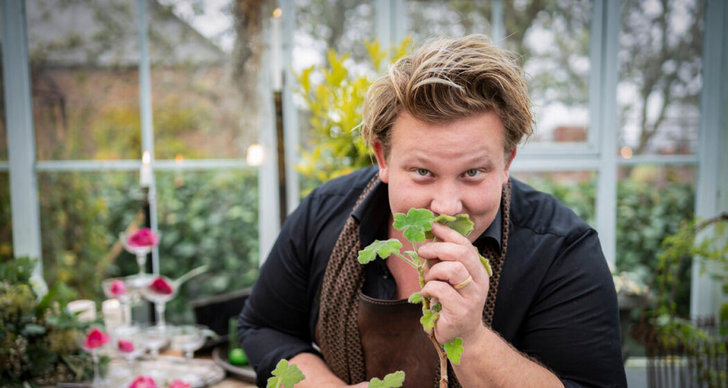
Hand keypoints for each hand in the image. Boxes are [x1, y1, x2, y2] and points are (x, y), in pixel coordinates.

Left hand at [417, 222, 489, 343]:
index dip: (448, 233)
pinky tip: (427, 294)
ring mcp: (472, 297)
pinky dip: (428, 288)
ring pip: (453, 269)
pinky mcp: (461, 311)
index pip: (465, 244)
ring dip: (434, 271)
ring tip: (428, 279)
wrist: (462, 336)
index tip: (432, 226)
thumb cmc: (452, 304)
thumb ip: (443, 262)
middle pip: (461, 253)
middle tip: (422, 251)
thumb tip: (427, 241)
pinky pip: (441, 289)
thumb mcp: (449, 280)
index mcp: (478, 271)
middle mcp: (479, 282)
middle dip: (438, 248)